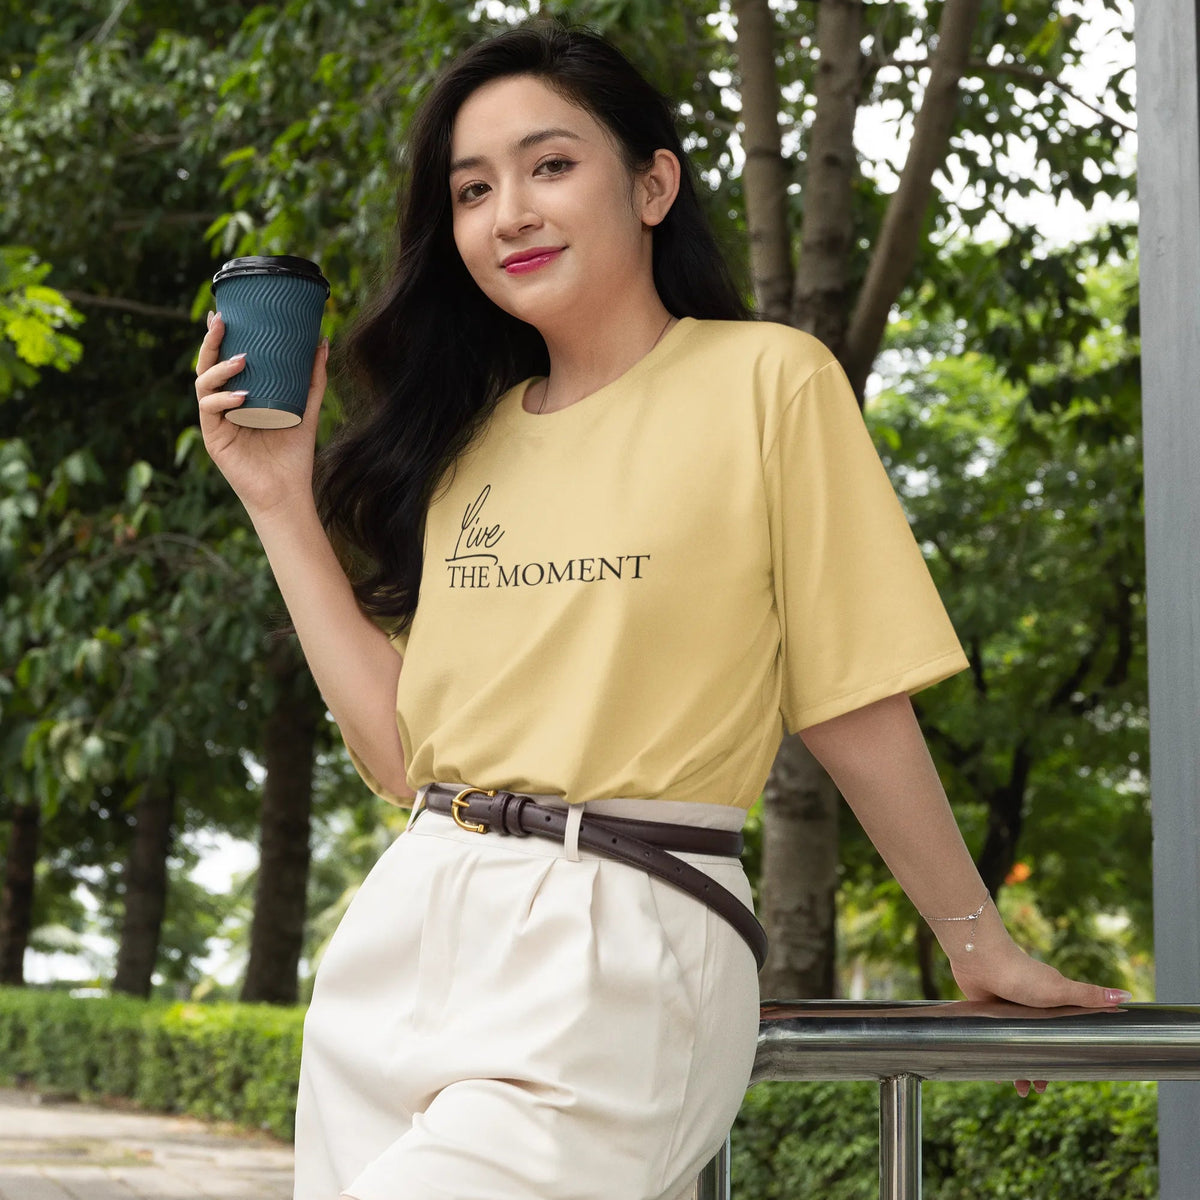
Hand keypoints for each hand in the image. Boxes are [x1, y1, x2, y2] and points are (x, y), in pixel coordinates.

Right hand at [193, 310, 328, 515]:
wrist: (287, 493)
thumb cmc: (294, 454)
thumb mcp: (307, 409)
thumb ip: (312, 378)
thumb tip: (321, 340)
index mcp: (241, 396)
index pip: (225, 361)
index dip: (220, 337)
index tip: (223, 312)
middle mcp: (224, 405)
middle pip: (207, 366)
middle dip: (210, 343)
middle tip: (220, 322)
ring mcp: (216, 421)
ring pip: (203, 384)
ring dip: (219, 368)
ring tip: (242, 360)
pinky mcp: (214, 438)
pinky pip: (209, 410)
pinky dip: (223, 399)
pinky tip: (241, 396)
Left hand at [941, 908, 1131, 1096]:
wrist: (980, 959)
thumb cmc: (1022, 973)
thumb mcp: (1060, 990)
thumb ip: (1089, 996)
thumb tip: (1127, 996)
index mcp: (1052, 1004)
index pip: (1063, 1035)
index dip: (1065, 1055)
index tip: (1066, 1075)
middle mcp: (1031, 1009)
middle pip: (1038, 1044)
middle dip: (1040, 1067)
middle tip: (1038, 1089)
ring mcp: (1009, 1012)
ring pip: (1017, 1046)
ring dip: (1018, 1067)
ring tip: (1019, 1089)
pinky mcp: (989, 1013)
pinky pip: (995, 1039)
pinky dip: (996, 1054)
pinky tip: (993, 1072)